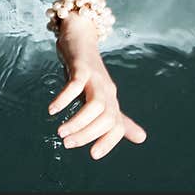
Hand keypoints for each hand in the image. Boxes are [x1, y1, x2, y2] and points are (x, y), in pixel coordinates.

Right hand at [48, 17, 146, 159]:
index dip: (108, 142)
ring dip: (78, 121)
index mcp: (111, 99)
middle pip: (106, 117)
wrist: (79, 38)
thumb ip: (117, 118)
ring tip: (61, 131)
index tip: (93, 155)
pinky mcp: (81, 66)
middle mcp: (106, 89)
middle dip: (88, 134)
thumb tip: (142, 138)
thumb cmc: (87, 71)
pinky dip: (64, 98)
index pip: (116, 125)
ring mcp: (94, 77)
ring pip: (95, 104)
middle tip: (68, 143)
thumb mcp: (100, 96)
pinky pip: (75, 84)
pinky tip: (52, 110)